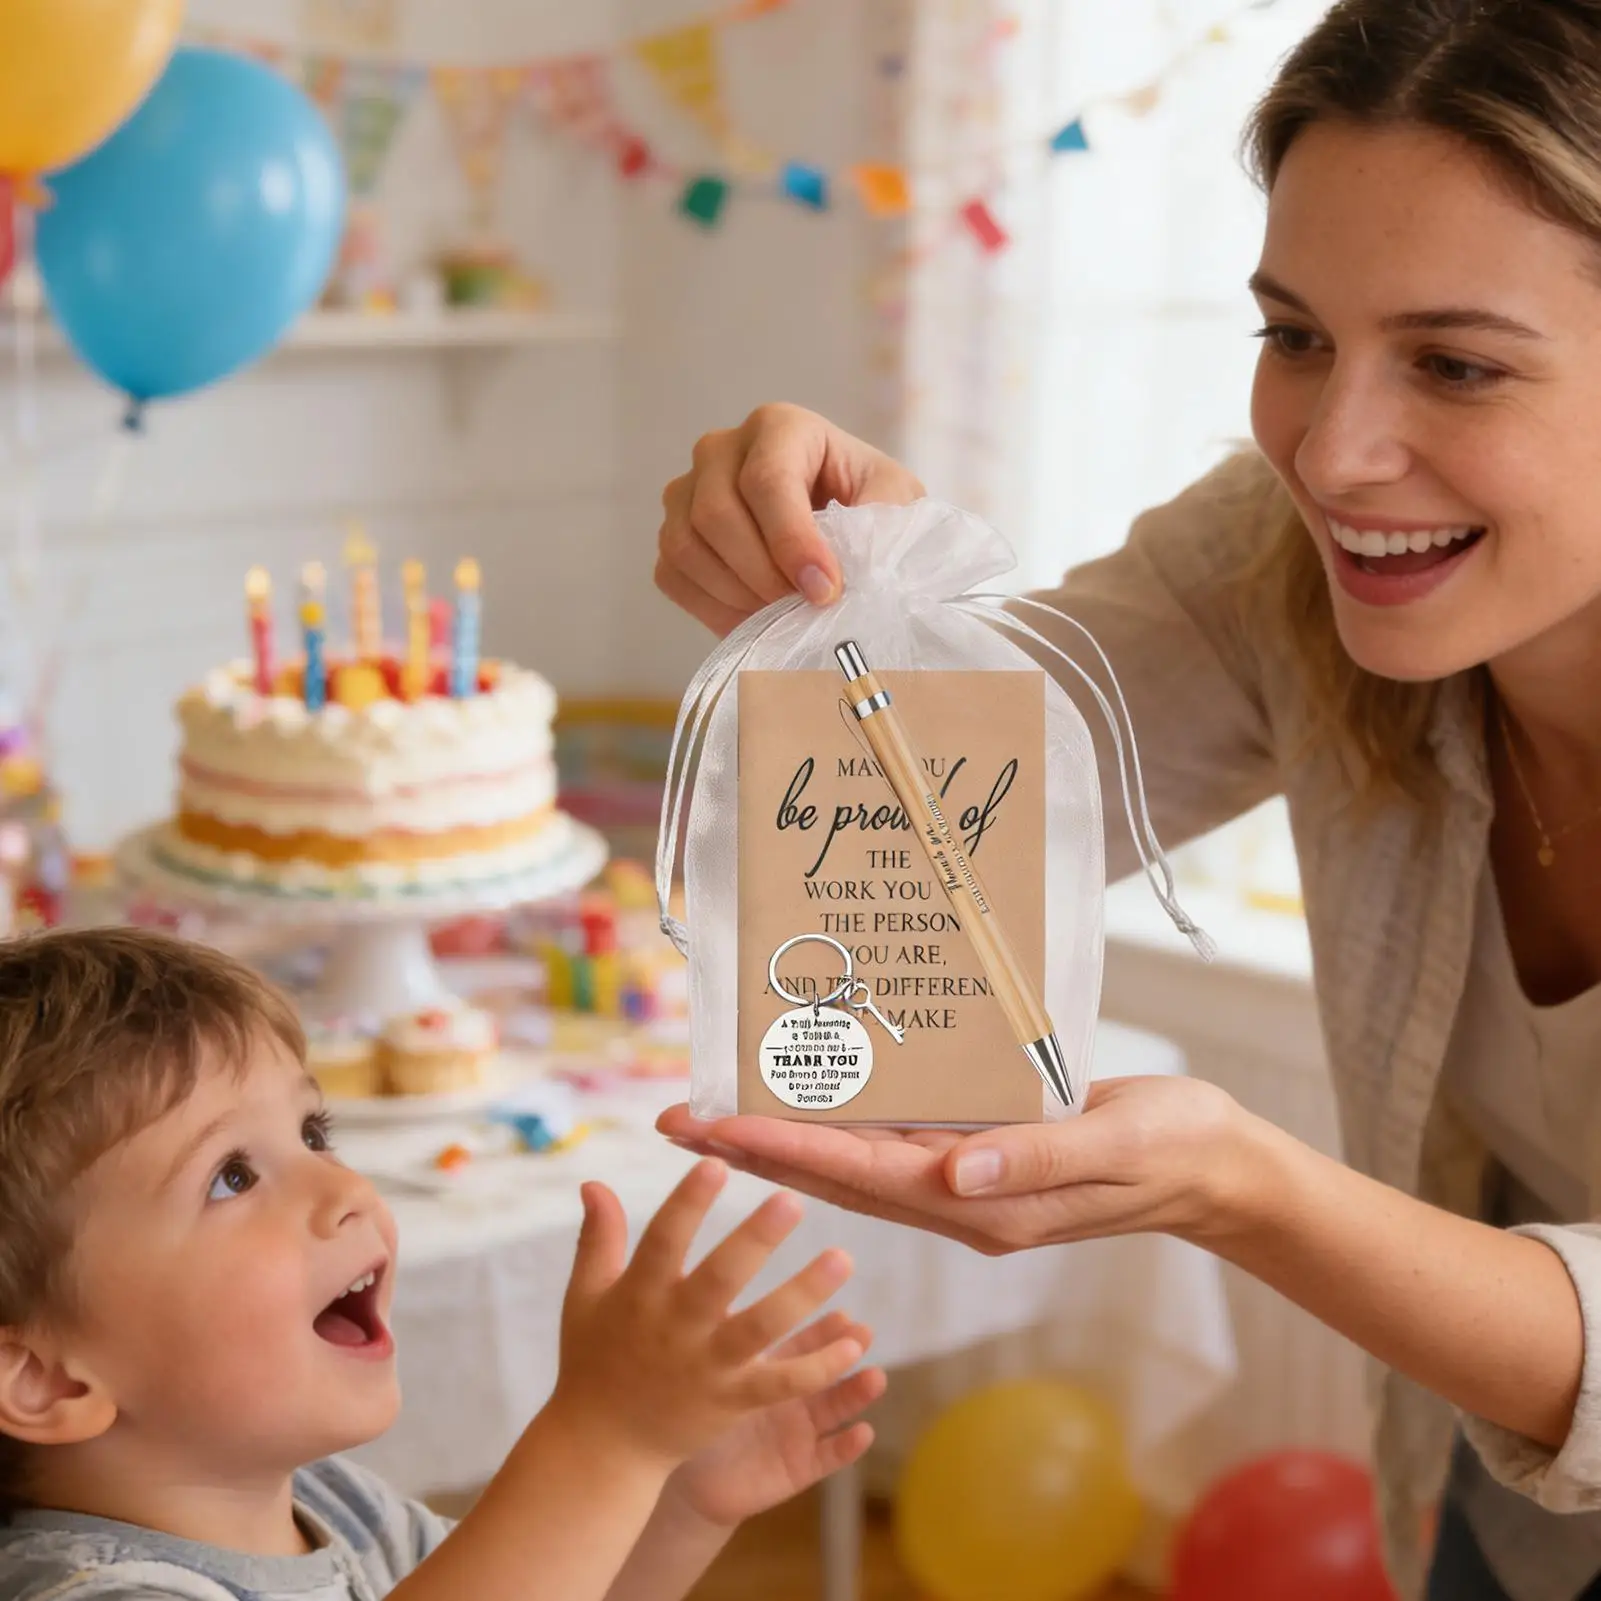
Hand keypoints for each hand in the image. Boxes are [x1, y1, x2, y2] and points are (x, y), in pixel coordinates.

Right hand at [551, 1160, 864, 1466]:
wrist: (602, 1447)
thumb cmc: (594, 1359)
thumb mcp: (584, 1296)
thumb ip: (599, 1238)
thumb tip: (594, 1181)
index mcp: (638, 1295)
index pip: (664, 1240)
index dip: (688, 1203)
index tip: (718, 1164)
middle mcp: (675, 1329)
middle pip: (719, 1279)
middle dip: (755, 1240)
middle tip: (792, 1200)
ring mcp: (708, 1368)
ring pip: (761, 1329)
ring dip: (802, 1294)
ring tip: (842, 1258)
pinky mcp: (733, 1402)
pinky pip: (782, 1384)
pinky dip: (819, 1367)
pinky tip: (854, 1342)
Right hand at [656, 403, 924, 634]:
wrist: (839, 519)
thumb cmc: (867, 502)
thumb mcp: (894, 498)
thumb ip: (882, 519)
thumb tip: (858, 565)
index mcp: (779, 426)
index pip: (768, 480)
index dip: (793, 542)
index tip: (826, 591)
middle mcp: (721, 448)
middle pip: (716, 514)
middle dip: (763, 575)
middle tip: (804, 609)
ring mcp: (687, 490)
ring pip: (686, 546)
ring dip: (737, 594)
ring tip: (783, 615)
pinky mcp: (673, 532)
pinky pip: (672, 575)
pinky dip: (711, 607)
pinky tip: (754, 619)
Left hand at [658, 1076, 1258, 1255]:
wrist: (1214, 1169)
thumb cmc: (1173, 1147)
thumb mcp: (1113, 1144)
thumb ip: (1036, 1160)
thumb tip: (953, 1171)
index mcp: (985, 1204)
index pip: (862, 1175)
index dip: (784, 1149)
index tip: (716, 1128)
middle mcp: (961, 1201)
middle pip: (834, 1180)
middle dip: (752, 1153)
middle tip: (676, 1125)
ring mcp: (967, 1186)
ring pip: (852, 1168)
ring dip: (781, 1143)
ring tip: (714, 1115)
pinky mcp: (980, 1162)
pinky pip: (893, 1149)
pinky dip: (839, 1130)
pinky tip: (809, 1102)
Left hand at [666, 1311, 885, 1528]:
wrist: (687, 1483)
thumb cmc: (694, 1418)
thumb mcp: (710, 1373)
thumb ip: (721, 1337)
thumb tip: (717, 1282)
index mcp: (770, 1371)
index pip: (801, 1344)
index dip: (822, 1330)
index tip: (842, 1313)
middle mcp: (790, 1397)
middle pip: (825, 1370)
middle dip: (846, 1351)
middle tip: (865, 1333)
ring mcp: (798, 1433)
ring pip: (833, 1410)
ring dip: (855, 1394)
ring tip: (875, 1378)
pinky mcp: (798, 1469)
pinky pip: (826, 1458)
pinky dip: (847, 1448)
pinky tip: (864, 1432)